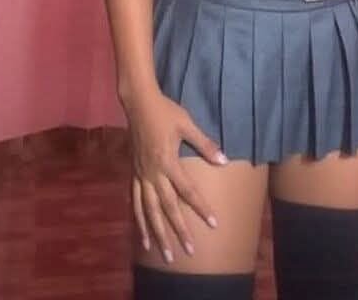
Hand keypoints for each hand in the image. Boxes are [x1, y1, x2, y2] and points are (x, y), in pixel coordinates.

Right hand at [125, 91, 226, 262]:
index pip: (188, 191)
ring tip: (163, 253)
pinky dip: (138, 219)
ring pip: (148, 210)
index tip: (214, 223)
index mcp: (168, 162)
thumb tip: (224, 160)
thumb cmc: (166, 112)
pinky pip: (134, 201)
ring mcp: (141, 175)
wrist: (138, 103)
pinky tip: (141, 233)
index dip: (201, 208)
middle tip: (188, 251)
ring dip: (156, 233)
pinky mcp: (134, 173)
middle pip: (167, 207)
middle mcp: (153, 173)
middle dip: (178, 230)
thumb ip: (204, 144)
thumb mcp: (187, 124)